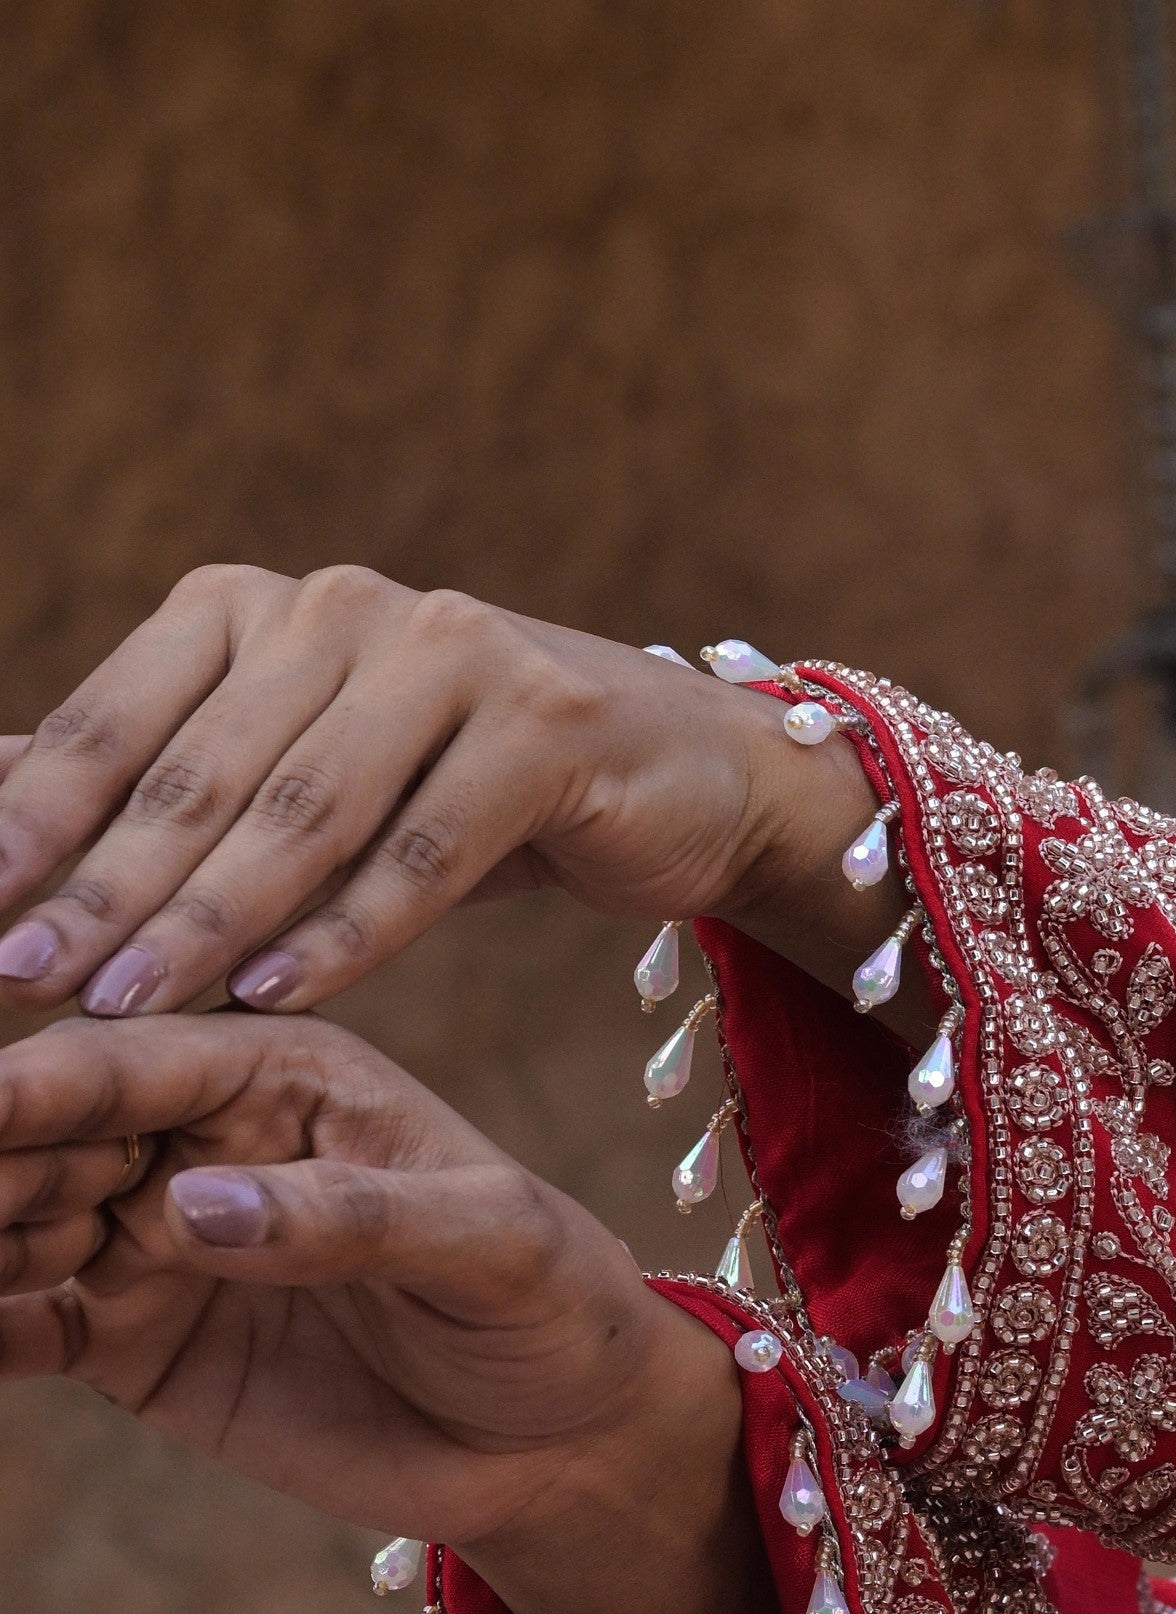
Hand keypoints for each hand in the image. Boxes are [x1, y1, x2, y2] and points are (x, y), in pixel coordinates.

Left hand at [0, 564, 895, 1022]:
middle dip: (100, 889)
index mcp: (250, 609)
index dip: (35, 829)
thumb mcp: (297, 787)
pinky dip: (348, 931)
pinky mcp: (545, 723)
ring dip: (206, 920)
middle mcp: (339, 607)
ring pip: (303, 812)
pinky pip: (426, 849)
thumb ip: (162, 797)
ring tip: (130, 1006)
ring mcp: (450, 652)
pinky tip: (276, 996)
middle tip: (21, 984)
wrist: (673, 776)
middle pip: (198, 774)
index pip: (115, 727)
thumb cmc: (456, 794)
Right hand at [0, 1010, 799, 1613]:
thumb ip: (352, 1220)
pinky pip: (17, 1321)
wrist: (560, 1438)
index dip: (29, 1086)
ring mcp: (146, 1235)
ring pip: (5, 1222)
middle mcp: (190, 1135)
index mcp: (277, 1069)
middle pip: (36, 1133)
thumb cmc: (549, 1306)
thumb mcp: (490, 1249)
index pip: (125, 1062)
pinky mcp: (128, 1335)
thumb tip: (194, 1206)